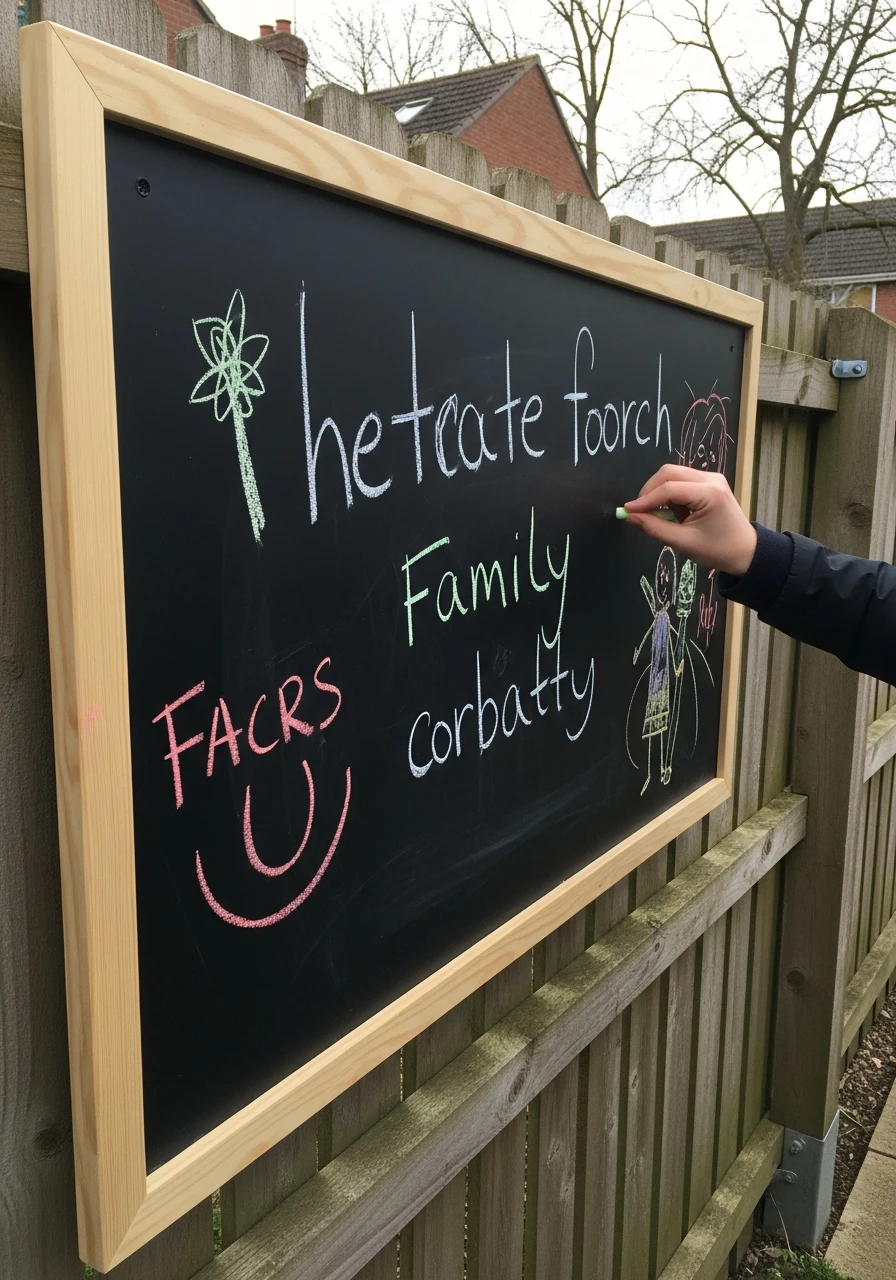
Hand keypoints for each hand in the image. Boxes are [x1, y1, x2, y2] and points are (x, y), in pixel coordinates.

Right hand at [622, 465, 756, 576]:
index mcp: (709, 493)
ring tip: (663, 516)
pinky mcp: (710, 482)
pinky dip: (671, 494)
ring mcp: (712, 477)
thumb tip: (630, 517)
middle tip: (640, 511)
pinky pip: (682, 480)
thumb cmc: (718, 550)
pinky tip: (675, 513)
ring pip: (674, 474)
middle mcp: (711, 479)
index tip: (628, 511)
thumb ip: (654, 528)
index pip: (669, 488)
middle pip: (669, 472)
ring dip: (661, 492)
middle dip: (650, 491)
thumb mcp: (683, 543)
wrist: (746, 551)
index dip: (645, 499)